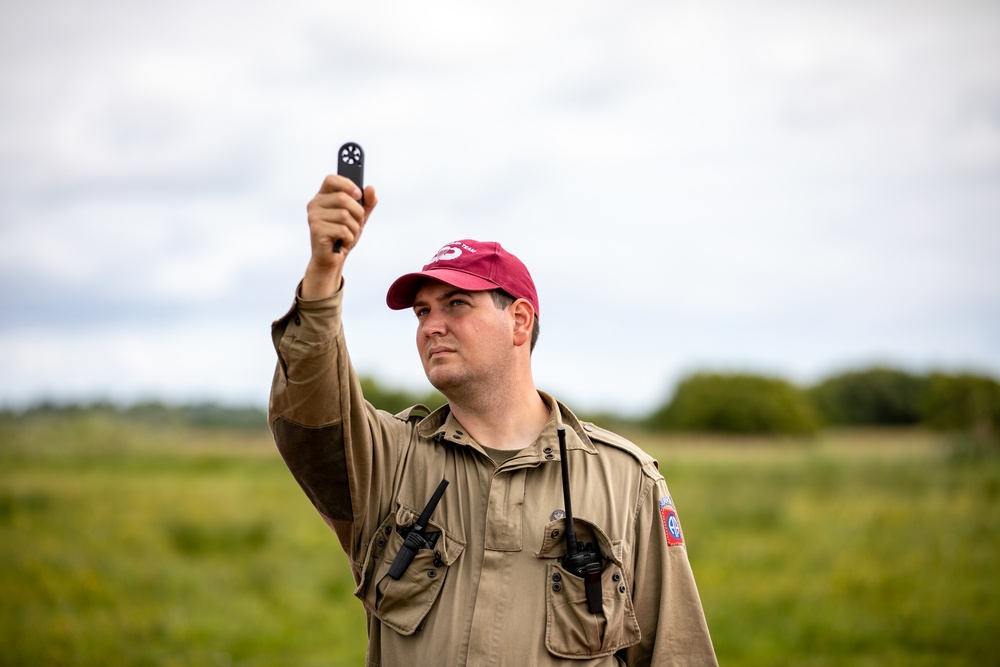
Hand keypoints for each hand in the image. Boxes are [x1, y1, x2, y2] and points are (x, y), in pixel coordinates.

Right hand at [302, 175, 377, 298]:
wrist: (332, 258)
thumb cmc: (342, 235)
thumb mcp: (359, 217)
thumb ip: (367, 203)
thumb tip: (370, 188)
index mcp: (323, 196)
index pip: (331, 179)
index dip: (347, 184)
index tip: (358, 194)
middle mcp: (315, 204)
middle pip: (343, 198)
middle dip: (358, 212)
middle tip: (357, 223)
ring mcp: (314, 217)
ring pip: (345, 215)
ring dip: (354, 228)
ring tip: (348, 234)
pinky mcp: (316, 230)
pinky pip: (342, 229)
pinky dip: (349, 237)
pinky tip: (342, 241)